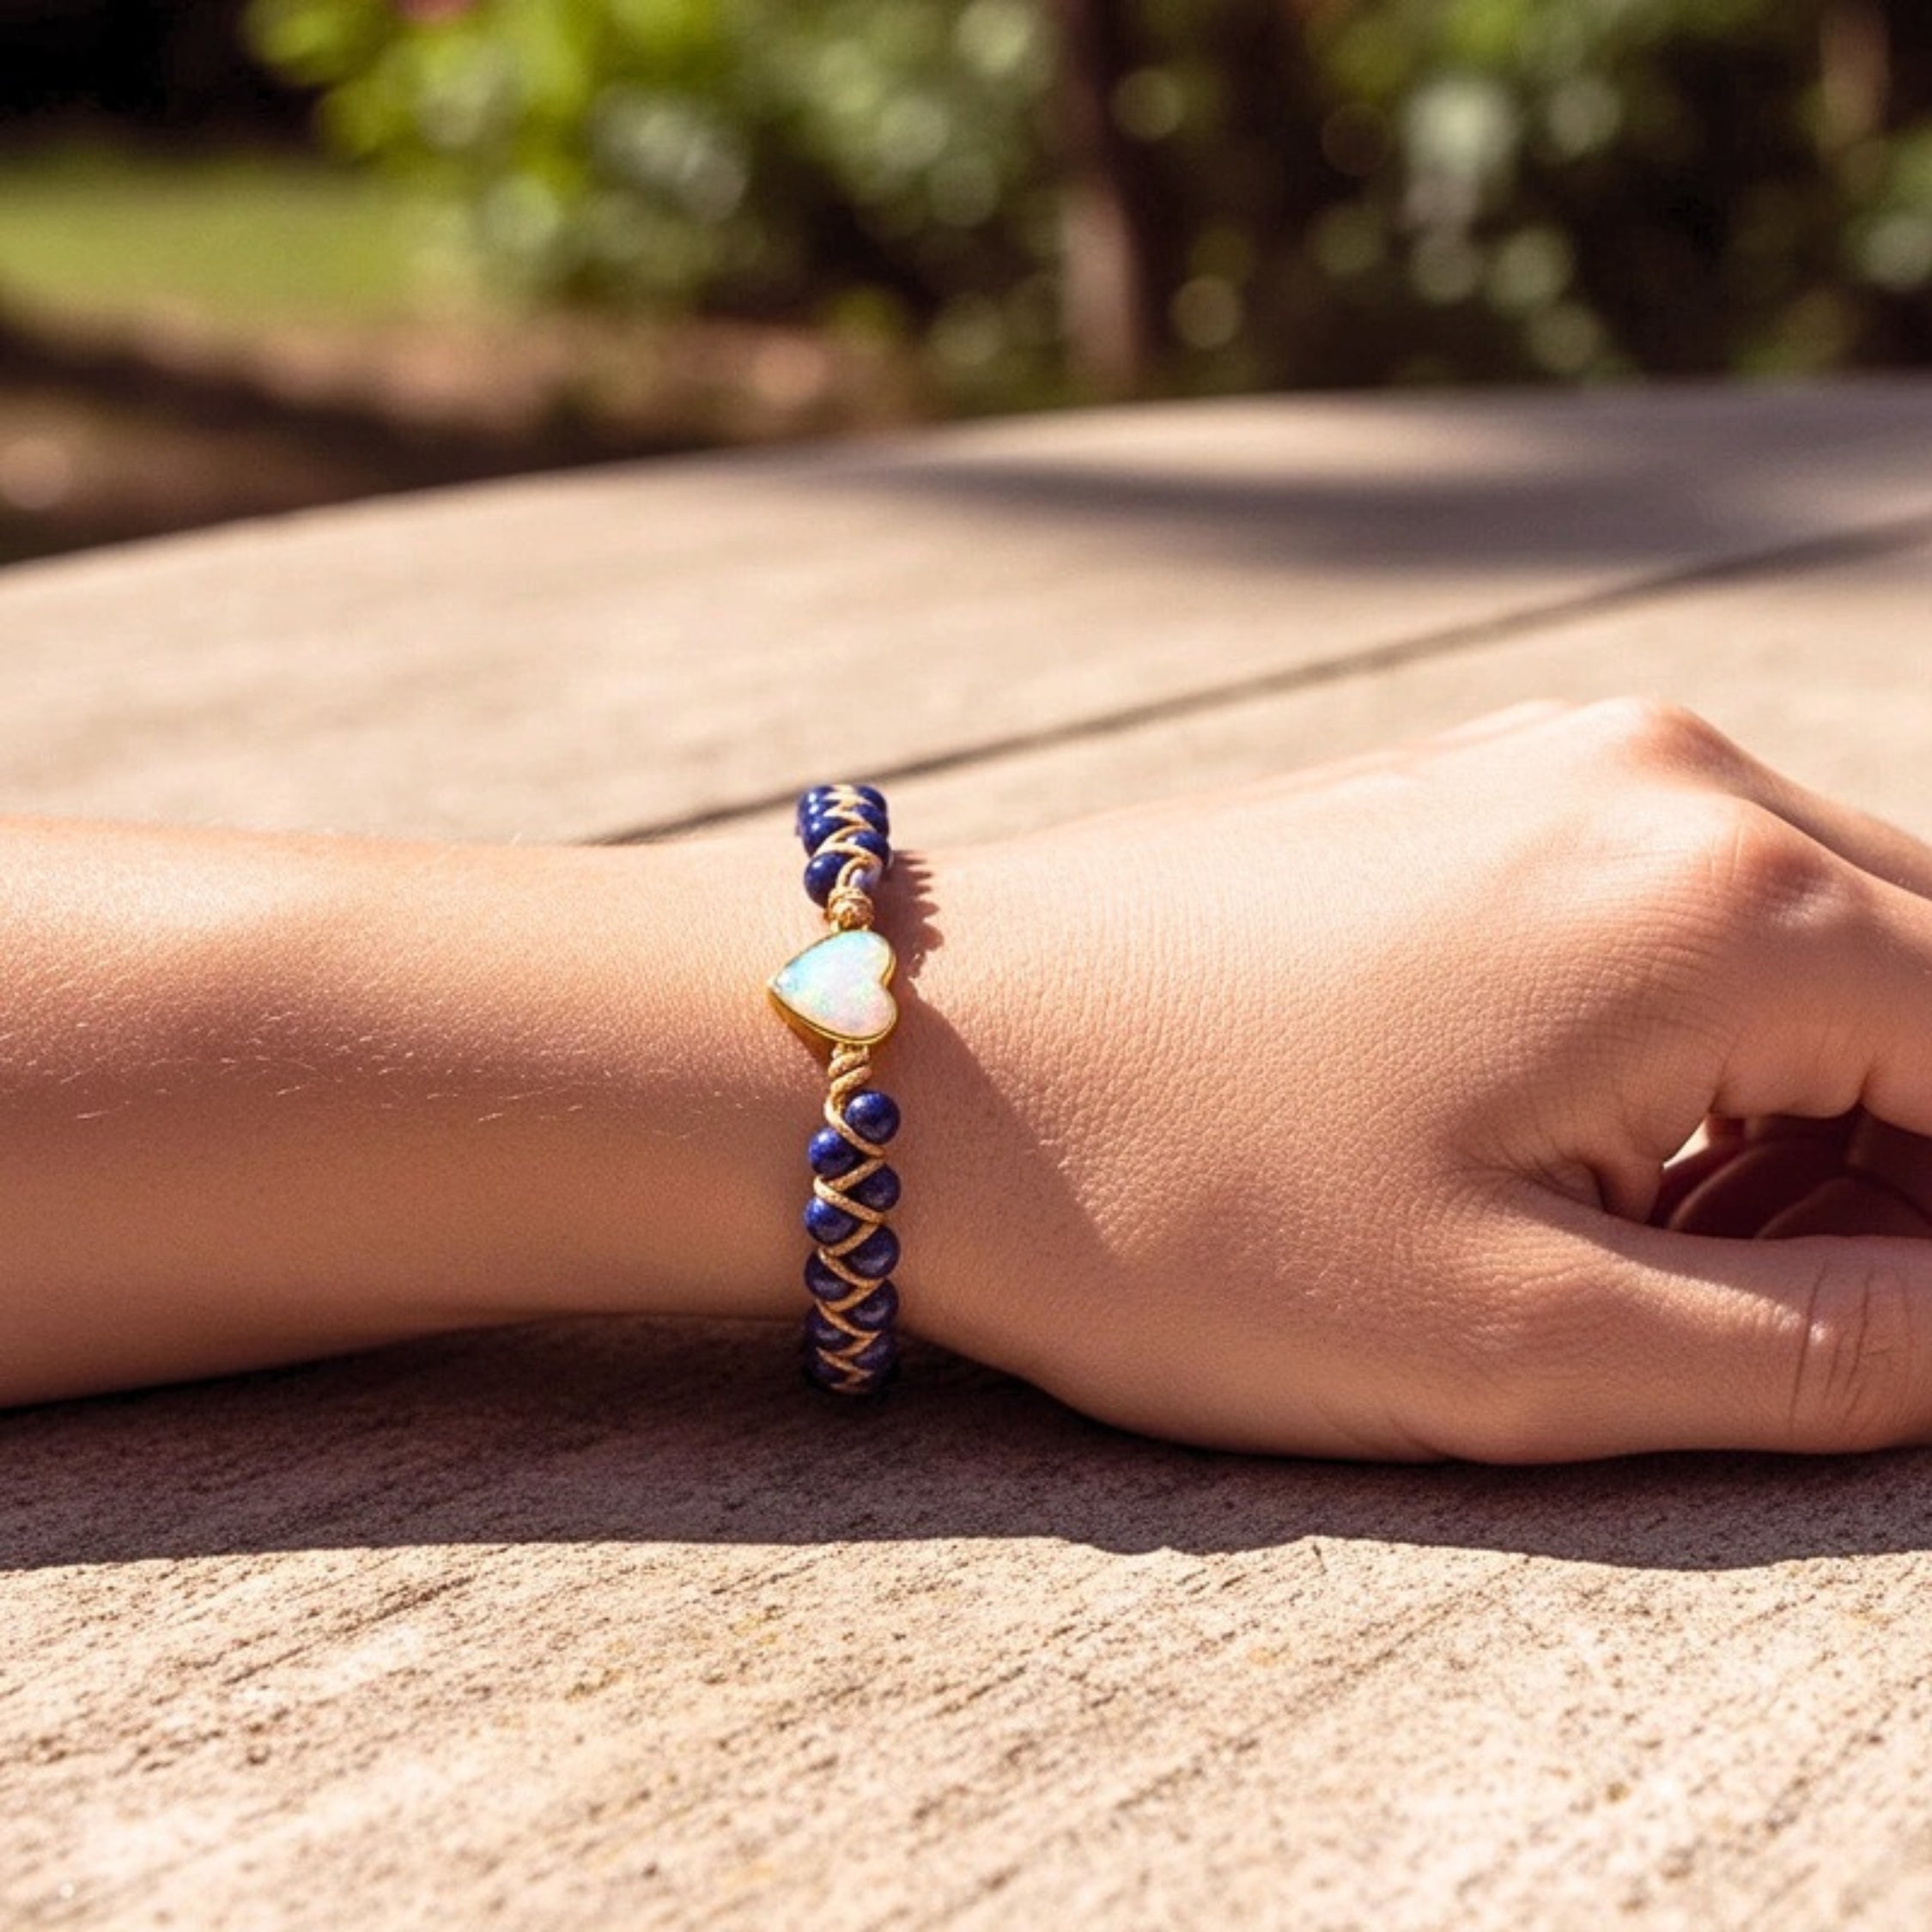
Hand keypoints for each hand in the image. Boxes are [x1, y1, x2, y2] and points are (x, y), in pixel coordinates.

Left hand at [903, 699, 1931, 1459]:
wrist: (904, 1061)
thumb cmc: (1169, 1205)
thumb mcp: (1515, 1342)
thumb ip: (1825, 1351)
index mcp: (1721, 896)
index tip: (1893, 1341)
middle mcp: (1661, 776)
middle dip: (1918, 1169)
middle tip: (1808, 1330)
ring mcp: (1547, 760)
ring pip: (1814, 940)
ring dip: (1822, 1112)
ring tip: (1678, 1271)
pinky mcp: (1454, 793)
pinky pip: (1674, 906)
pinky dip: (1701, 1044)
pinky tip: (1591, 1161)